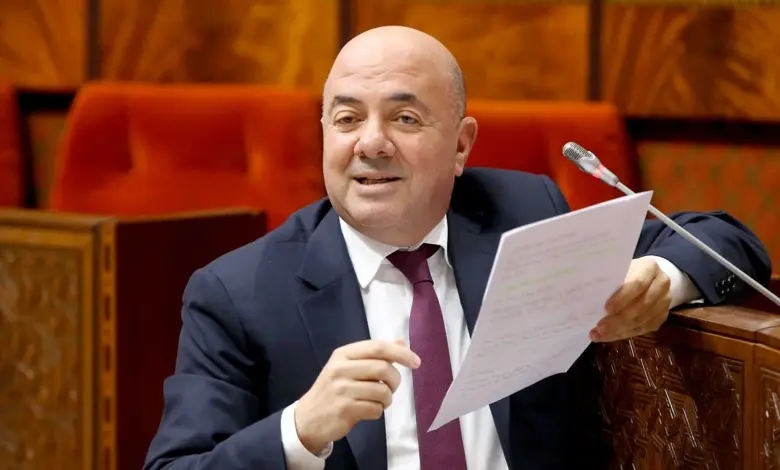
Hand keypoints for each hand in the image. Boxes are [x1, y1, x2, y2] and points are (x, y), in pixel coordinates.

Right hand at [294, 339, 420, 453]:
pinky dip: (378, 411)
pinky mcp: (345, 409)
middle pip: (383, 369)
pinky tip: (367, 411)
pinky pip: (376, 409)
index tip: (416, 362)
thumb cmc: (333, 389)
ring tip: (379, 401)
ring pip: (382, 391)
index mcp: (343, 354)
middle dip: (395, 380)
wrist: (308, 418)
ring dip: (387, 399)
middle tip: (392, 387)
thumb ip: (374, 355)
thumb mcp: (348, 366)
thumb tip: (401, 342)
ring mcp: (341, 390)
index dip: (400, 353)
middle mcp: (340, 369)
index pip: (377, 347)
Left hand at [590, 257, 671, 341]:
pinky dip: (625, 333)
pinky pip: (644, 329)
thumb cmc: (626, 272)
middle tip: (600, 327)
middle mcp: (661, 284)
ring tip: (600, 334)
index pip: (638, 283)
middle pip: (641, 305)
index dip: (622, 297)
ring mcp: (664, 301)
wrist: (649, 277)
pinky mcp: (662, 316)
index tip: (606, 308)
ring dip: (619, 330)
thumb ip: (610, 279)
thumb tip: (585, 293)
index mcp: (649, 267)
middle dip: (619, 319)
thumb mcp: (618, 269)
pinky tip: (610, 335)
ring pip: (643, 320)